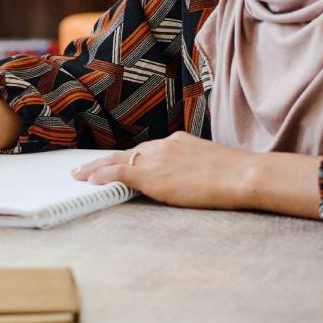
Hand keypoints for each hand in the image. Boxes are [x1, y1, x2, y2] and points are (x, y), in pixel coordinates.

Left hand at [71, 132, 259, 209]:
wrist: (244, 174)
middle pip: (126, 152)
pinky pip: (119, 172)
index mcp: (176, 141)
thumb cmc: (237, 173)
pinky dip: (103, 175)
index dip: (127, 157)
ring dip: (96, 169)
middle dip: (104, 161)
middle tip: (85, 168)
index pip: (145, 149)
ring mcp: (155, 159)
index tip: (115, 162)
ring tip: (79, 175)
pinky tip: (90, 181)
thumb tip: (190, 176)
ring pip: (117, 160)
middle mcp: (162, 146)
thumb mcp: (211, 162)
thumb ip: (193, 165)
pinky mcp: (152, 175)